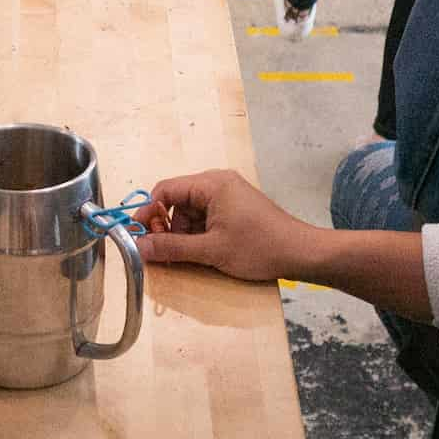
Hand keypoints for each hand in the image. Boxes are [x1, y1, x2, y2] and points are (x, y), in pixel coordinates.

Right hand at [132, 169, 318, 281]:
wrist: (301, 254)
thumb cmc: (258, 248)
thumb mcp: (211, 250)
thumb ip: (172, 247)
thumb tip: (138, 247)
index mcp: (212, 184)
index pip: (165, 189)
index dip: (148, 212)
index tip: (137, 235)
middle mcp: (218, 182)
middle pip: (177, 200)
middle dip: (166, 226)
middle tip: (163, 252)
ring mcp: (228, 194)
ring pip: (190, 212)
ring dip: (183, 233)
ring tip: (187, 256)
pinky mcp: (235, 208)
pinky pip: (206, 216)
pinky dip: (198, 233)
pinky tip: (202, 252)